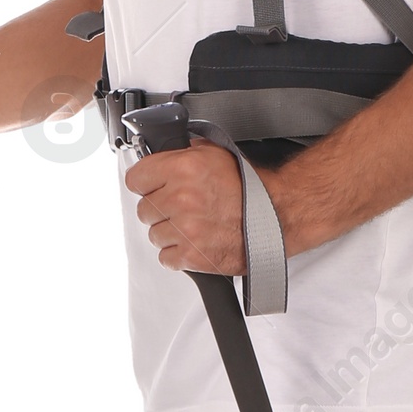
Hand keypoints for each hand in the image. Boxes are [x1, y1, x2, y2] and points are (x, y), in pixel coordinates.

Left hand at [124, 142, 246, 275]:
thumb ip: (182, 154)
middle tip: (182, 207)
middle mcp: (181, 198)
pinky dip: (178, 254)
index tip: (154, 187)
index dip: (146, 183)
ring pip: (154, 235)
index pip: (135, 179)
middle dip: (160, 209)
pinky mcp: (192, 255)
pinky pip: (166, 258)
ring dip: (170, 232)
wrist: (277, 215)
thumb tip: (161, 156)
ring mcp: (186, 229)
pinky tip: (196, 242)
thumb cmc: (250, 187)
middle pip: (143, 210)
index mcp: (182, 168)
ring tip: (193, 225)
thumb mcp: (215, 153)